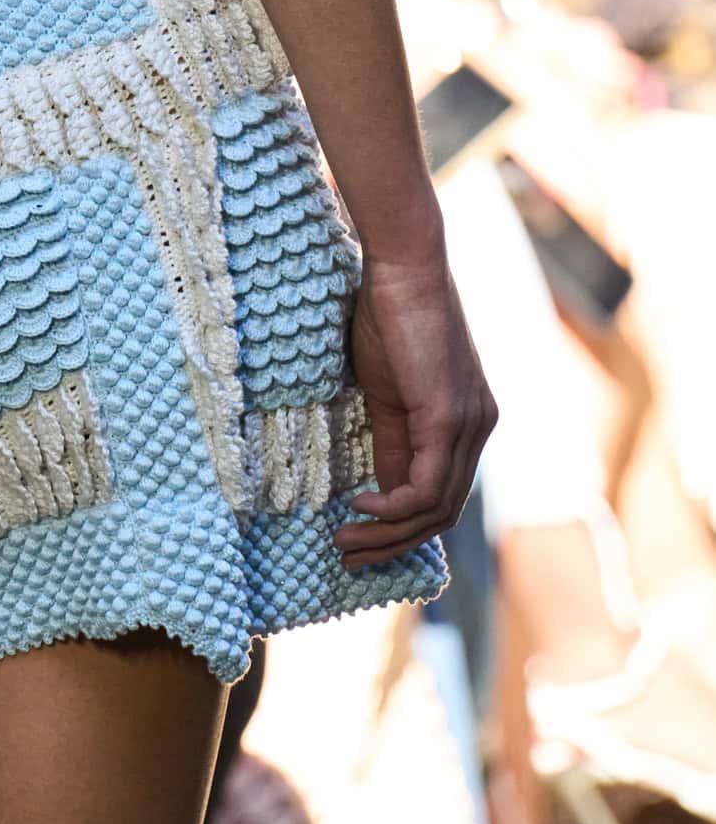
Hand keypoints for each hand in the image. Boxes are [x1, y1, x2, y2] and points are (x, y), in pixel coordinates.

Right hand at [336, 251, 495, 570]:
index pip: (443, 494)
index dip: (403, 526)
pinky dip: (393, 508)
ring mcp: (470, 425)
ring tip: (344, 540)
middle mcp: (479, 429)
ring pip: (436, 509)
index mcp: (468, 421)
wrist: (402, 266)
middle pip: (443, 513)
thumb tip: (381, 489)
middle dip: (393, 543)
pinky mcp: (450, 418)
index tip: (359, 538)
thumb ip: (391, 439)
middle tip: (348, 556)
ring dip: (387, 534)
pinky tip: (360, 505)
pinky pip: (428, 488)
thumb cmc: (388, 314)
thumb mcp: (386, 389)